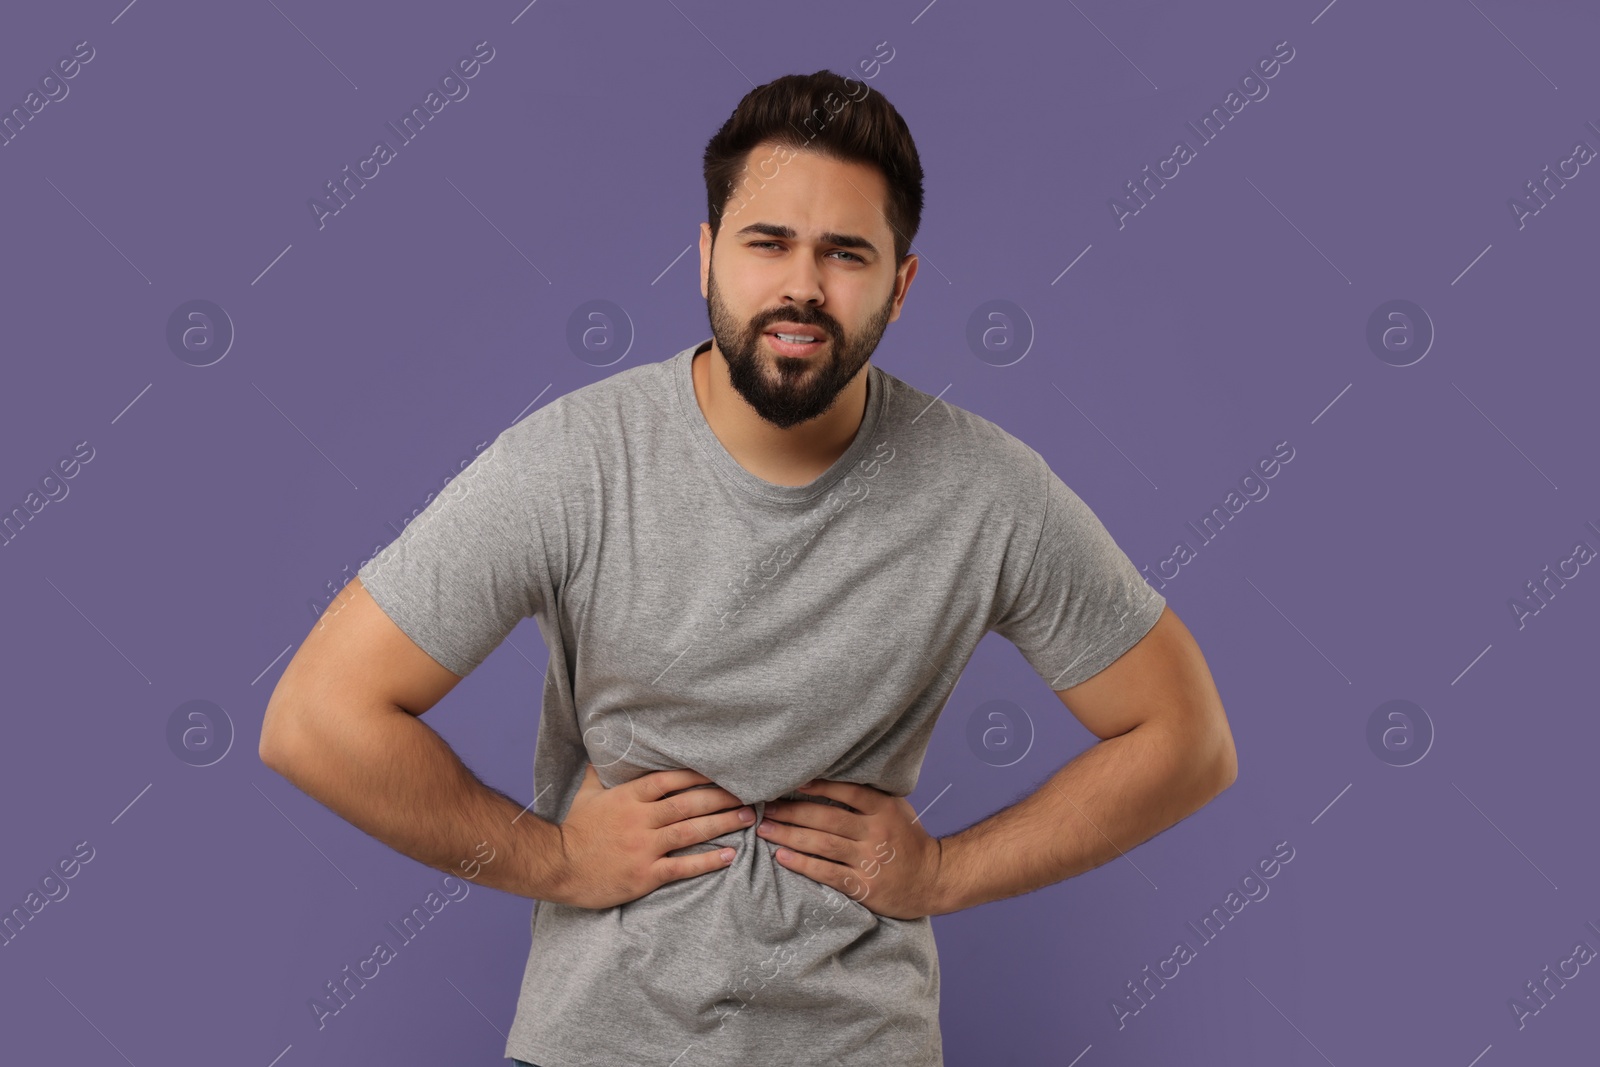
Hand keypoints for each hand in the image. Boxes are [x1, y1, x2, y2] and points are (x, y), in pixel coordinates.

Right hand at [551, 764, 753, 908]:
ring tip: (746, 818)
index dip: (699, 774)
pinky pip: (683, 866)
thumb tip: (604, 750)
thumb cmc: (573, 830)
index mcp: (628, 797)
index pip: (670, 779)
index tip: (723, 771)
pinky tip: (730, 856)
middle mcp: (640, 819)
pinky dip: (708, 861)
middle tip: (747, 794)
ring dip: (722, 824)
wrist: (555, 866)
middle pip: (688, 804)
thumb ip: (602, 773)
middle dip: (721, 798)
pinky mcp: (645, 875)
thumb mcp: (587, 794)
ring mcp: (644, 848)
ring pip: (691, 832)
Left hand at [757, 779, 943, 919]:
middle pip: (828, 819)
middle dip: (792, 812)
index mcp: (884, 810)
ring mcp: (870, 861)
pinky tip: (783, 857)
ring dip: (790, 836)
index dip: (819, 786)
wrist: (933, 880)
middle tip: (767, 808)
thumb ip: (869, 797)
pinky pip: (827, 873)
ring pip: (823, 845)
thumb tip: (829, 778)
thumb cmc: (909, 841)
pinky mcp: (864, 886)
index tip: (792, 783)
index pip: (848, 792)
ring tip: (766, 830)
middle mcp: (876, 833)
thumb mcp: (896, 810)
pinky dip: (802, 864)